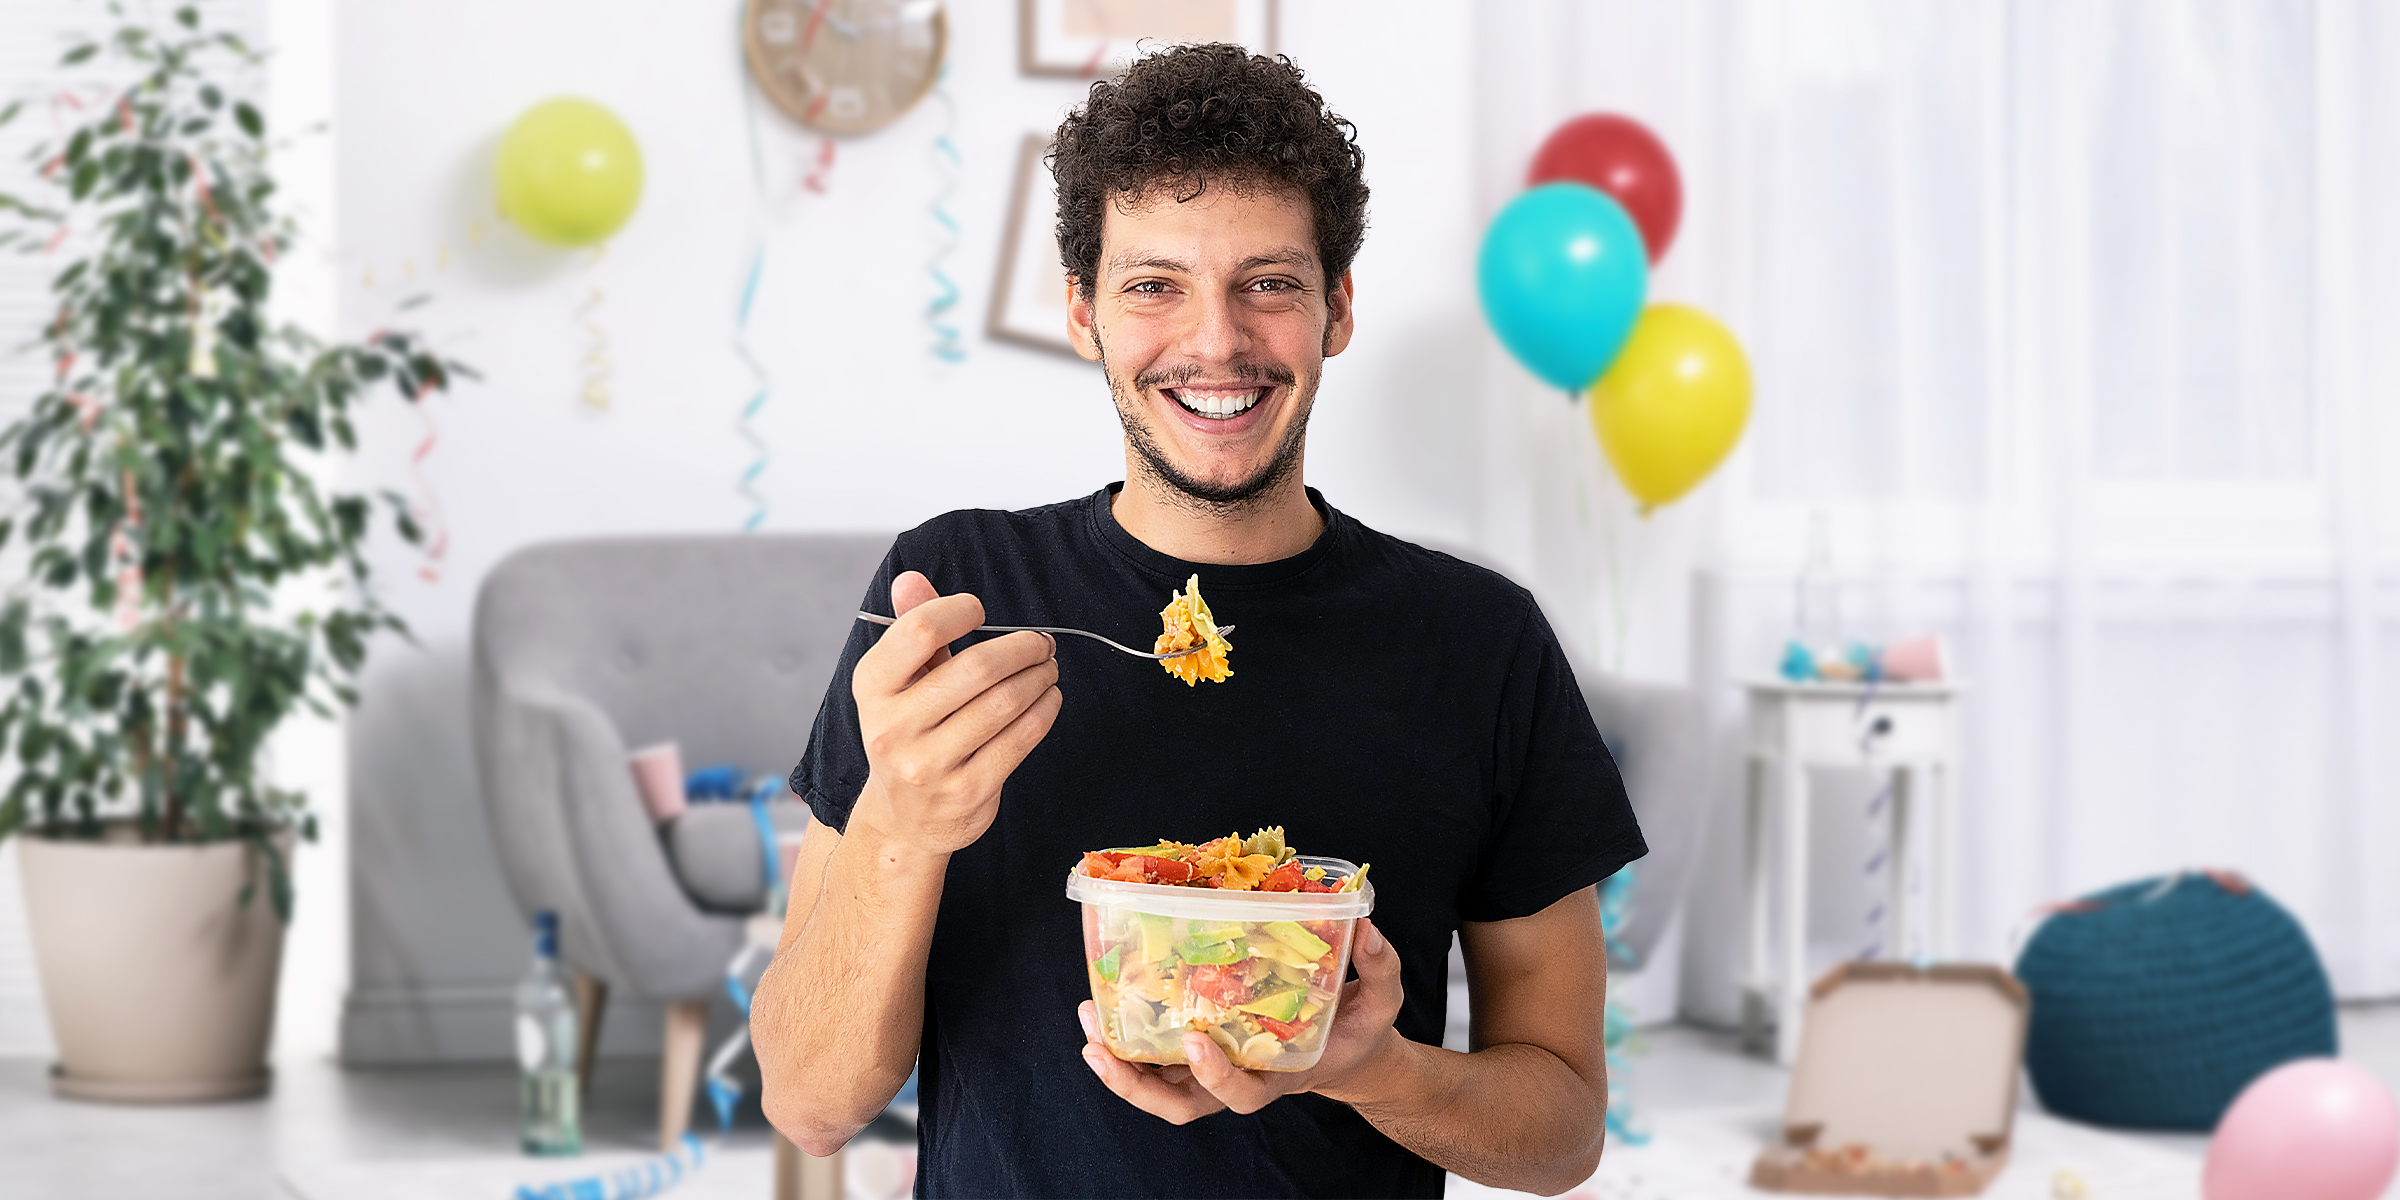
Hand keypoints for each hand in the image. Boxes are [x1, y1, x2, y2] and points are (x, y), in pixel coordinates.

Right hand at [850, 571, 1061, 856]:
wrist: (904, 818)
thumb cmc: (910, 732)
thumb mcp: (898, 682)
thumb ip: (909, 628)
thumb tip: (910, 579)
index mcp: (872, 688)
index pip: (919, 631)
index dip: (958, 610)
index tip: (979, 610)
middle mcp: (892, 727)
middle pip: (975, 668)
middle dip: (1021, 648)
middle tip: (1040, 644)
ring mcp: (928, 765)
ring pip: (1004, 704)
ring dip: (1039, 678)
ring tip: (1048, 668)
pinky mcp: (965, 792)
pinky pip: (1019, 740)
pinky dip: (1044, 712)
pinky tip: (1048, 699)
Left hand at [1076, 918, 1406, 1122]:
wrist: (1346, 1051)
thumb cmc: (1357, 1029)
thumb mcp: (1381, 1002)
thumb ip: (1380, 968)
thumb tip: (1368, 927)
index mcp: (1279, 1077)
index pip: (1242, 1096)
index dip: (1215, 1076)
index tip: (1195, 1040)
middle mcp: (1238, 1081)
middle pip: (1180, 1105)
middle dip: (1136, 1085)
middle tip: (1101, 1047)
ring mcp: (1213, 1071)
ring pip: (1156, 1088)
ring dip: (1116, 1066)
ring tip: (1088, 1022)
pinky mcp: (1198, 1054)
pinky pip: (1155, 1059)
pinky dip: (1124, 1041)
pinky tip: (1101, 1007)